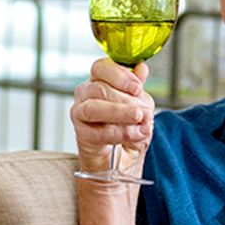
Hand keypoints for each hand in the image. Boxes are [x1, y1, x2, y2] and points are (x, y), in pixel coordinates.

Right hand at [71, 58, 154, 177]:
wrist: (123, 157)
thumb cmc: (129, 126)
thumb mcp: (141, 104)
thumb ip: (138, 88)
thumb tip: (141, 68)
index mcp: (100, 80)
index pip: (100, 67)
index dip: (118, 75)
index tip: (136, 87)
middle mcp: (86, 93)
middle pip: (99, 88)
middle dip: (125, 101)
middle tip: (143, 111)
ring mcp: (80, 112)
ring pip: (94, 108)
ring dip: (120, 114)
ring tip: (138, 119)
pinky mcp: (81, 133)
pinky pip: (96, 131)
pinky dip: (118, 133)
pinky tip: (132, 134)